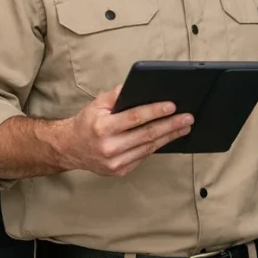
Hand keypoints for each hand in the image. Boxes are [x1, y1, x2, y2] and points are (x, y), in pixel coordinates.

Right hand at [54, 85, 193, 176]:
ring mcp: (115, 162)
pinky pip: (143, 156)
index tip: (172, 106)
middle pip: (147, 134)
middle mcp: (109, 147)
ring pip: (149, 147)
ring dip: (169, 136)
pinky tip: (168, 137)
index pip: (135, 118)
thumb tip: (138, 87)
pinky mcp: (120, 170)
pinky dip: (157, 146)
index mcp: (102, 127)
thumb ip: (117, 95)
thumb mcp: (97, 104)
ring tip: (184, 127)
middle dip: (170, 125)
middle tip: (188, 117)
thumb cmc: (87, 123)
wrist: (70, 148)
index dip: (155, 111)